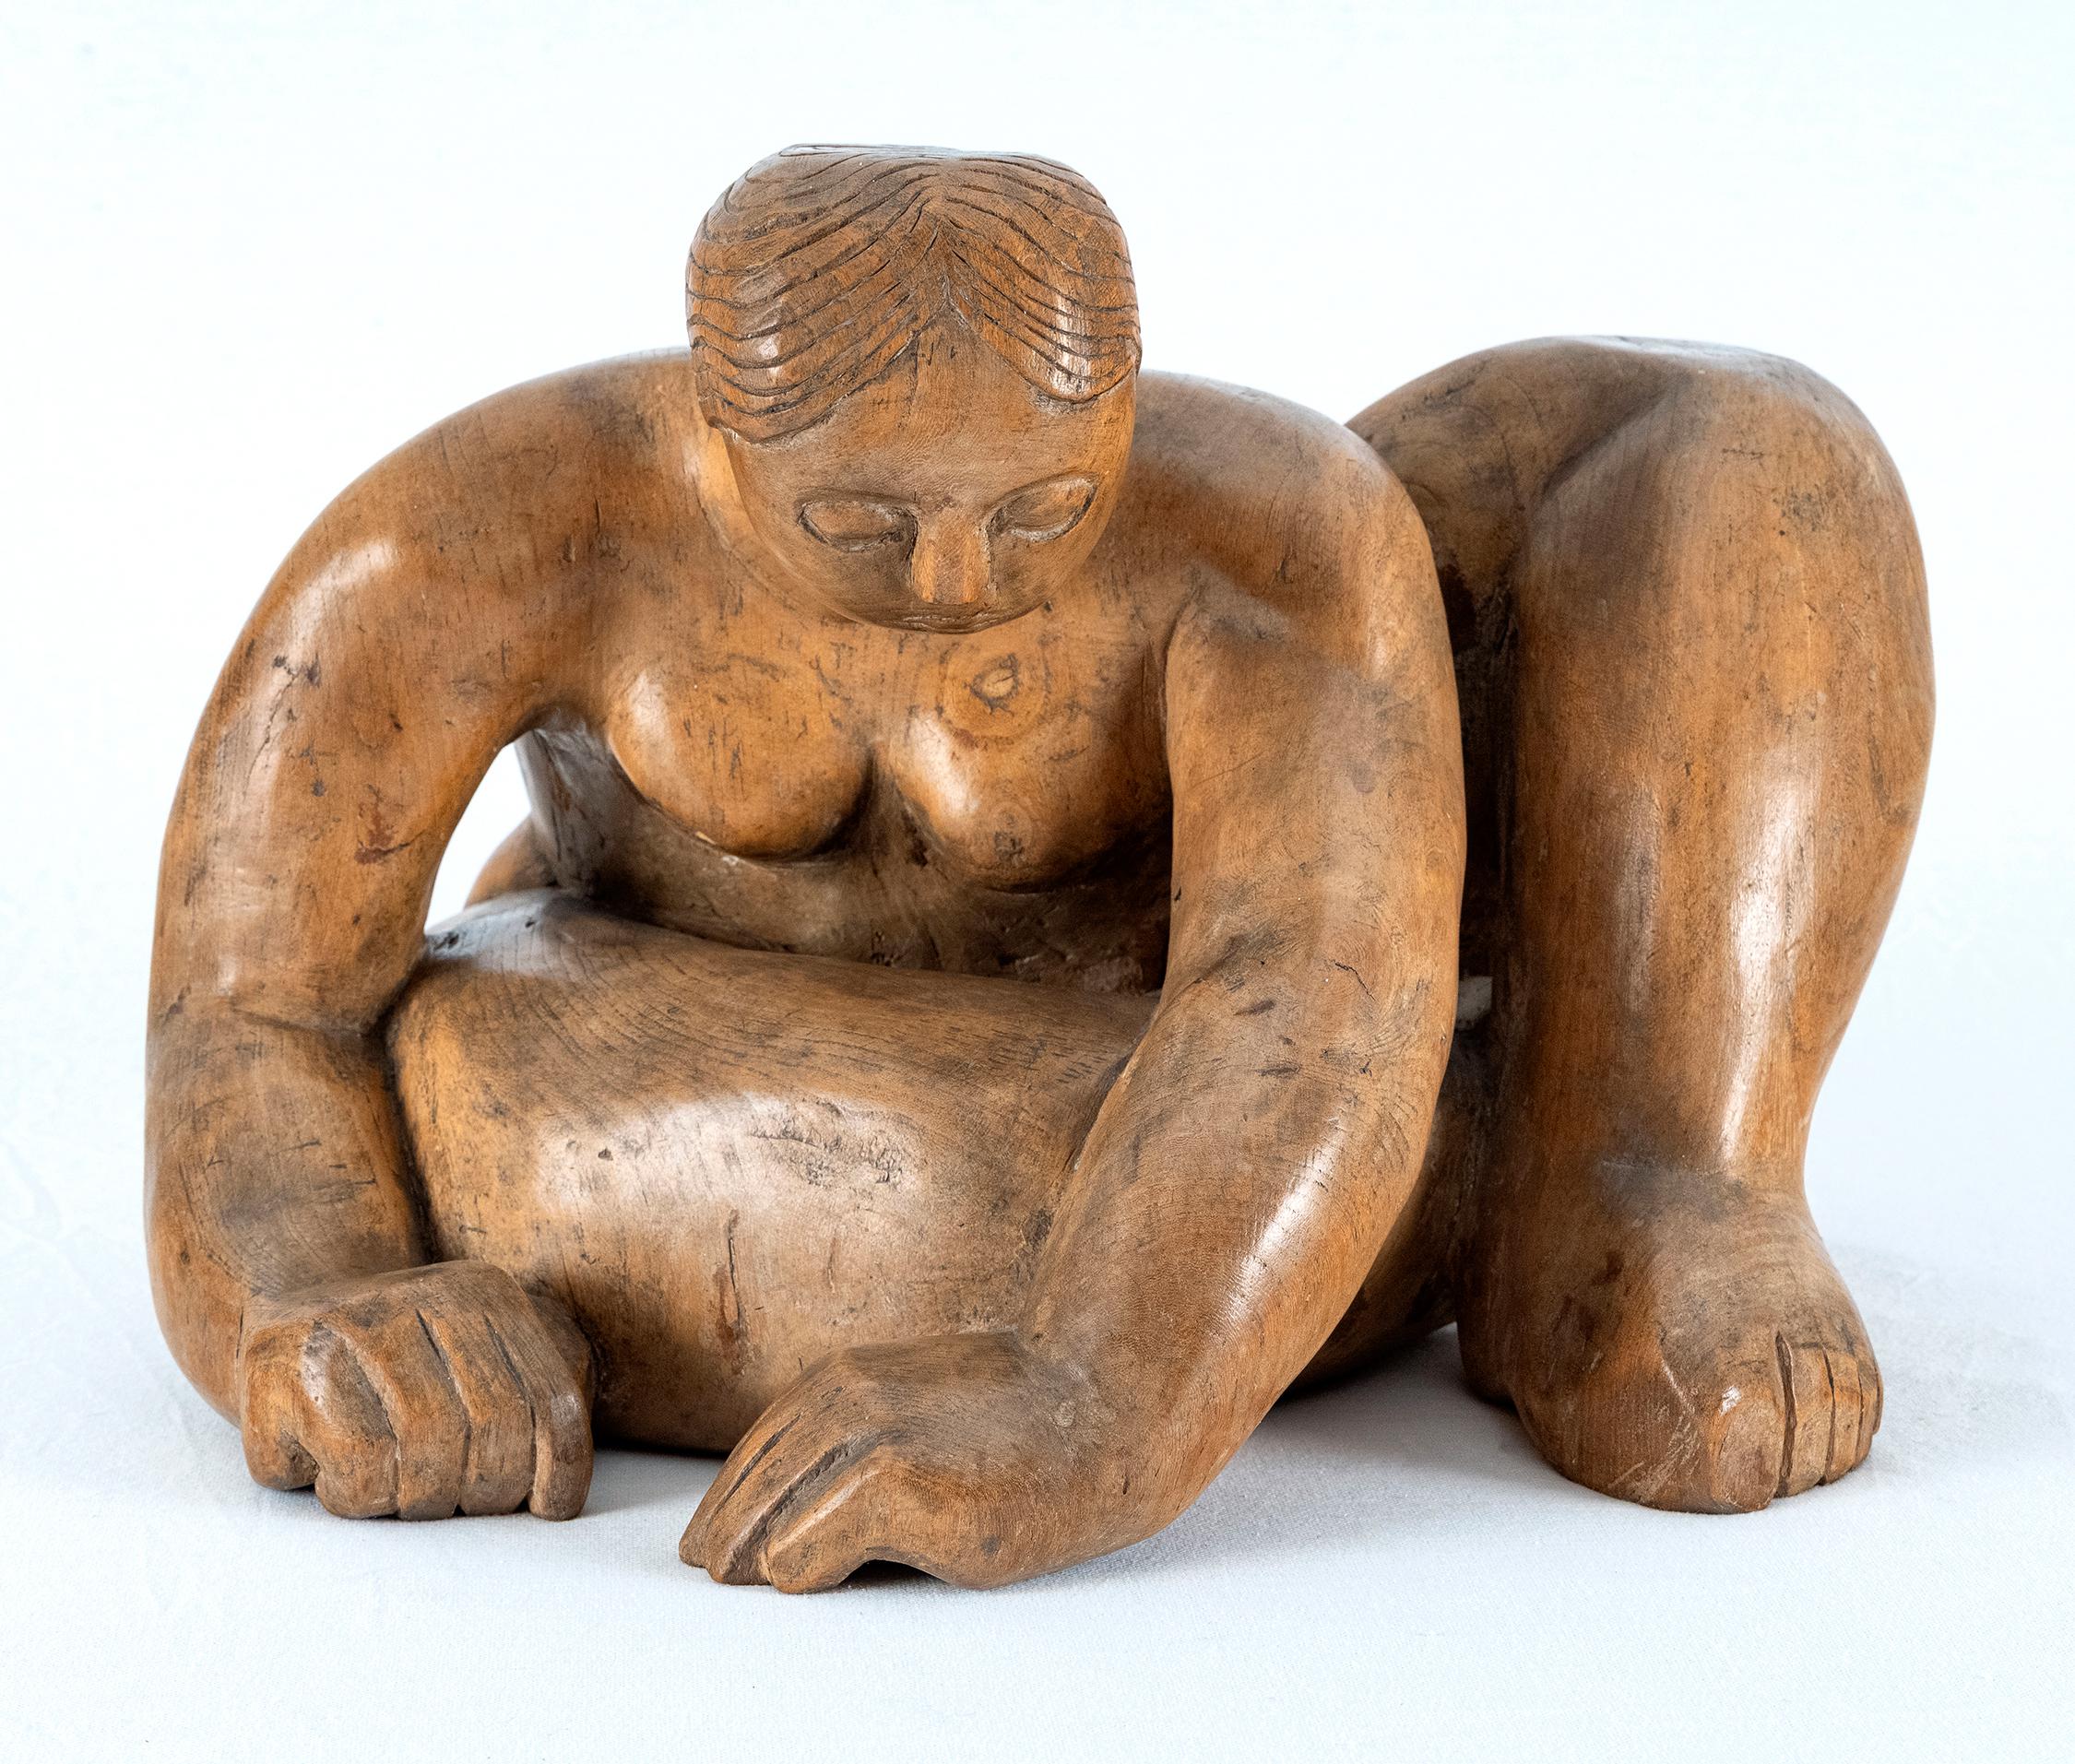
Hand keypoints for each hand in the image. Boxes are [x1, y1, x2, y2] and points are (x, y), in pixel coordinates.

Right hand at [238, 1261, 593, 1519]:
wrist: (286, 1311)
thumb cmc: (404, 1361)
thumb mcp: (488, 1354)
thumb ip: (542, 1389)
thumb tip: (560, 1483)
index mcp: (483, 1294)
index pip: (550, 1397)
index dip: (561, 1467)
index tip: (552, 1508)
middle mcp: (419, 1297)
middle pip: (492, 1430)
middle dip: (485, 1489)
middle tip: (458, 1501)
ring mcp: (345, 1327)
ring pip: (424, 1453)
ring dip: (418, 1499)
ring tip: (398, 1489)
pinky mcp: (279, 1370)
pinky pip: (354, 1469)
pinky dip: (356, 1497)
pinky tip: (339, 1478)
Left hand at [680, 1331, 1165, 1590]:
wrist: (1108, 1402)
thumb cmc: (1027, 1415)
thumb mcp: (924, 1402)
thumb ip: (863, 1435)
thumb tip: (803, 1506)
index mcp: (844, 1380)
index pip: (758, 1450)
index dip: (731, 1497)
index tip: (710, 1538)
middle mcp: (843, 1402)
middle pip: (748, 1487)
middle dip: (722, 1531)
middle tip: (704, 1569)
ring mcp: (867, 1444)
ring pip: (765, 1522)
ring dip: (750, 1554)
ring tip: (733, 1582)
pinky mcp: (895, 1491)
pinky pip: (806, 1552)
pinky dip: (797, 1572)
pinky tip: (796, 1582)